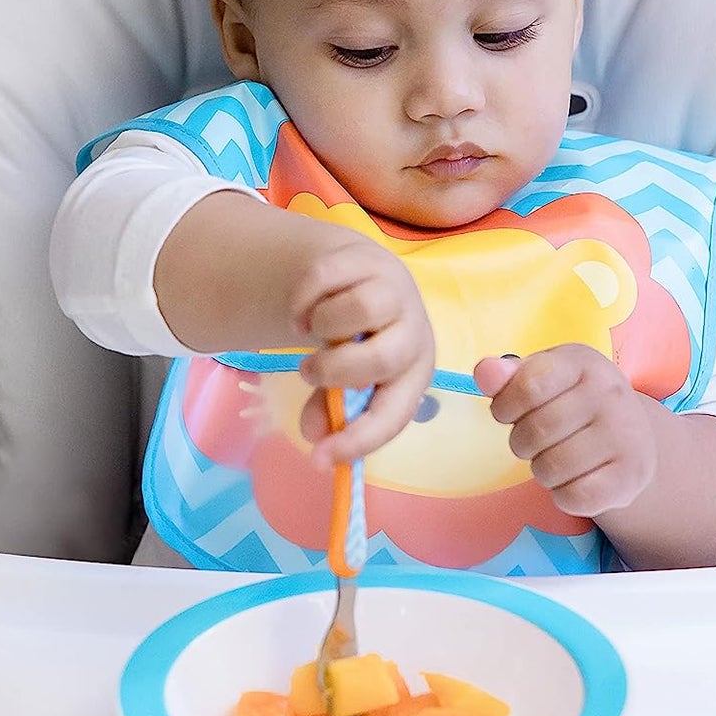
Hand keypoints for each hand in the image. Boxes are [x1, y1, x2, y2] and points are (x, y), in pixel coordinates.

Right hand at [291, 237, 434, 467]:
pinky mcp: (367, 257)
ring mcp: (394, 290)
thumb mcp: (345, 378)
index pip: (394, 413)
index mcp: (413, 373)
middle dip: (335, 371)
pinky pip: (325, 278)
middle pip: (383, 359)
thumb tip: (314, 437)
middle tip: (308, 371)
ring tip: (313, 330)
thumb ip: (329, 408)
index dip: (360, 439)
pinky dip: (302, 298)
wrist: (356, 276)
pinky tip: (303, 307)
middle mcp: (413, 332)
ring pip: (359, 310)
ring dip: (321, 326)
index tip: (320, 458)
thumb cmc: (356, 340)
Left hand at [473, 345, 656, 516]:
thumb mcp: (541, 378)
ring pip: (551, 468)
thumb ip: (509, 377)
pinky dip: (564, 497)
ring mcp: (627, 434)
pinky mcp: (633, 475)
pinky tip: (576, 479)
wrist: (632, 436)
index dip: (505, 406)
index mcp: (583, 362)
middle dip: (522, 443)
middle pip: (535, 432)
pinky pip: (575, 498)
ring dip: (542, 471)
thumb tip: (486, 372)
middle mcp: (610, 393)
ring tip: (557, 458)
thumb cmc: (573, 402)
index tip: (508, 412)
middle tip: (538, 440)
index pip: (529, 385)